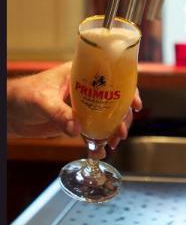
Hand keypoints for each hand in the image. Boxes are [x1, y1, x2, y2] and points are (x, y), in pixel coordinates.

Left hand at [7, 62, 141, 150]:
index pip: (112, 77)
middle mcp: (86, 89)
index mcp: (81, 74)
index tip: (134, 105)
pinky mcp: (75, 120)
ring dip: (113, 129)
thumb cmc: (22, 95)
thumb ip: (59, 113)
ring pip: (106, 116)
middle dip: (122, 116)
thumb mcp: (41, 100)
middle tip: (121, 131)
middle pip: (114, 100)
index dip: (127, 90)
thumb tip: (77, 128)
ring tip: (114, 142)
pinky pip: (93, 130)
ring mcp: (82, 106)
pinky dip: (99, 140)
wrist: (9, 112)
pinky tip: (102, 150)